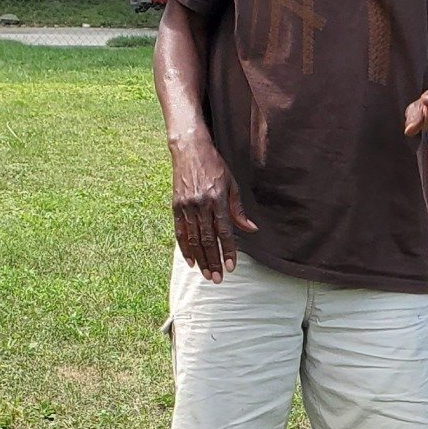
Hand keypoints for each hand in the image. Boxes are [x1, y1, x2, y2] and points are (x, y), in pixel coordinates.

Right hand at [171, 130, 256, 280]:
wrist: (189, 149)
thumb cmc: (215, 166)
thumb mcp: (232, 183)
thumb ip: (239, 209)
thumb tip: (251, 229)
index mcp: (217, 199)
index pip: (224, 231)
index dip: (228, 251)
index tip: (231, 267)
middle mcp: (201, 204)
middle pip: (208, 240)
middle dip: (214, 261)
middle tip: (218, 279)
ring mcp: (186, 206)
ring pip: (194, 239)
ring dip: (201, 259)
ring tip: (207, 274)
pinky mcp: (176, 206)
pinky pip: (180, 232)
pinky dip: (185, 248)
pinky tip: (191, 262)